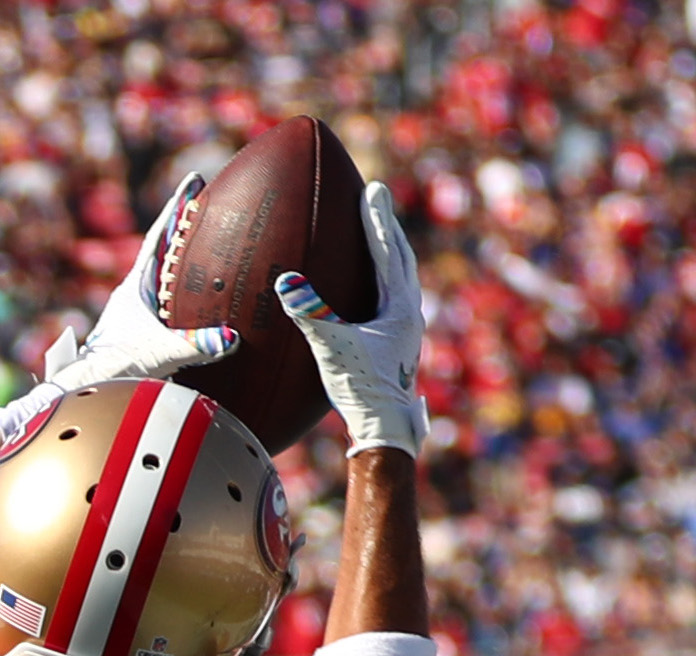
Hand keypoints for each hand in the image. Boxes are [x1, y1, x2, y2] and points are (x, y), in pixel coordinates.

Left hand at [45, 172, 240, 390]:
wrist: (82, 392)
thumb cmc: (112, 369)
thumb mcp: (157, 354)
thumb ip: (194, 346)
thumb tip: (231, 338)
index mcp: (135, 287)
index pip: (159, 237)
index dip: (177, 207)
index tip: (194, 180)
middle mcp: (133, 295)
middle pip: (162, 250)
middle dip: (185, 227)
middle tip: (207, 202)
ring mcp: (133, 314)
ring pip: (162, 275)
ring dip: (183, 259)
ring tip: (208, 244)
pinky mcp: (136, 333)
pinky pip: (166, 302)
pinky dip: (183, 292)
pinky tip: (200, 301)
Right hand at [274, 182, 427, 456]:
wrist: (384, 426)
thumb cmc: (361, 388)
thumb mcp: (331, 348)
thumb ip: (310, 313)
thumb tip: (286, 282)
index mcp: (400, 306)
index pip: (387, 252)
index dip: (376, 219)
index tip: (371, 189)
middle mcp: (410, 311)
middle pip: (401, 256)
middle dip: (386, 226)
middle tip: (376, 197)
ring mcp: (407, 326)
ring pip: (401, 275)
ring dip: (389, 249)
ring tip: (377, 231)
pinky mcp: (399, 341)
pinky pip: (393, 295)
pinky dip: (383, 276)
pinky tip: (369, 283)